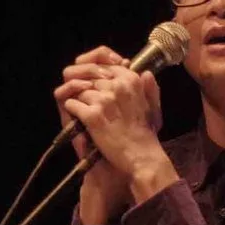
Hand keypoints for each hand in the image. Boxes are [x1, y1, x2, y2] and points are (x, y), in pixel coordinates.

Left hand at [56, 48, 168, 224]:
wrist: (140, 157)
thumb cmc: (145, 134)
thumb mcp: (152, 107)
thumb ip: (149, 87)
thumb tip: (145, 73)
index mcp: (131, 81)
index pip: (106, 66)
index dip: (99, 77)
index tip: (99, 89)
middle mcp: (117, 86)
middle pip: (90, 78)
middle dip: (88, 90)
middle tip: (92, 104)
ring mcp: (104, 100)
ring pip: (79, 90)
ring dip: (81, 101)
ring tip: (88, 114)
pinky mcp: (92, 115)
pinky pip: (72, 104)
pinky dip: (73, 111)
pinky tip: (81, 120)